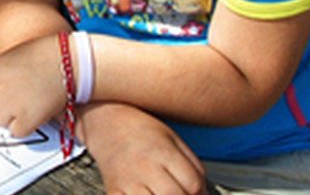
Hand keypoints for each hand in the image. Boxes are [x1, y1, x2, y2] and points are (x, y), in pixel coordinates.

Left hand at [0, 36, 63, 136]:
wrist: (67, 61)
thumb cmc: (46, 54)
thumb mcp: (13, 57)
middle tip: (14, 98)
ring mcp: (8, 106)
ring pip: (0, 121)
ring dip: (11, 116)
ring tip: (28, 102)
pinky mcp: (24, 120)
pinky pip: (16, 131)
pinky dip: (24, 127)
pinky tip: (33, 115)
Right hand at [78, 102, 205, 193]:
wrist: (106, 121)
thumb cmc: (141, 130)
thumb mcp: (174, 140)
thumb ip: (194, 167)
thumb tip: (203, 194)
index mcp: (163, 152)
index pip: (193, 184)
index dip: (201, 192)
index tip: (198, 192)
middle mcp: (144, 167)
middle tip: (180, 192)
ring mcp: (127, 181)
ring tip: (163, 193)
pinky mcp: (113, 191)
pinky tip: (148, 194)